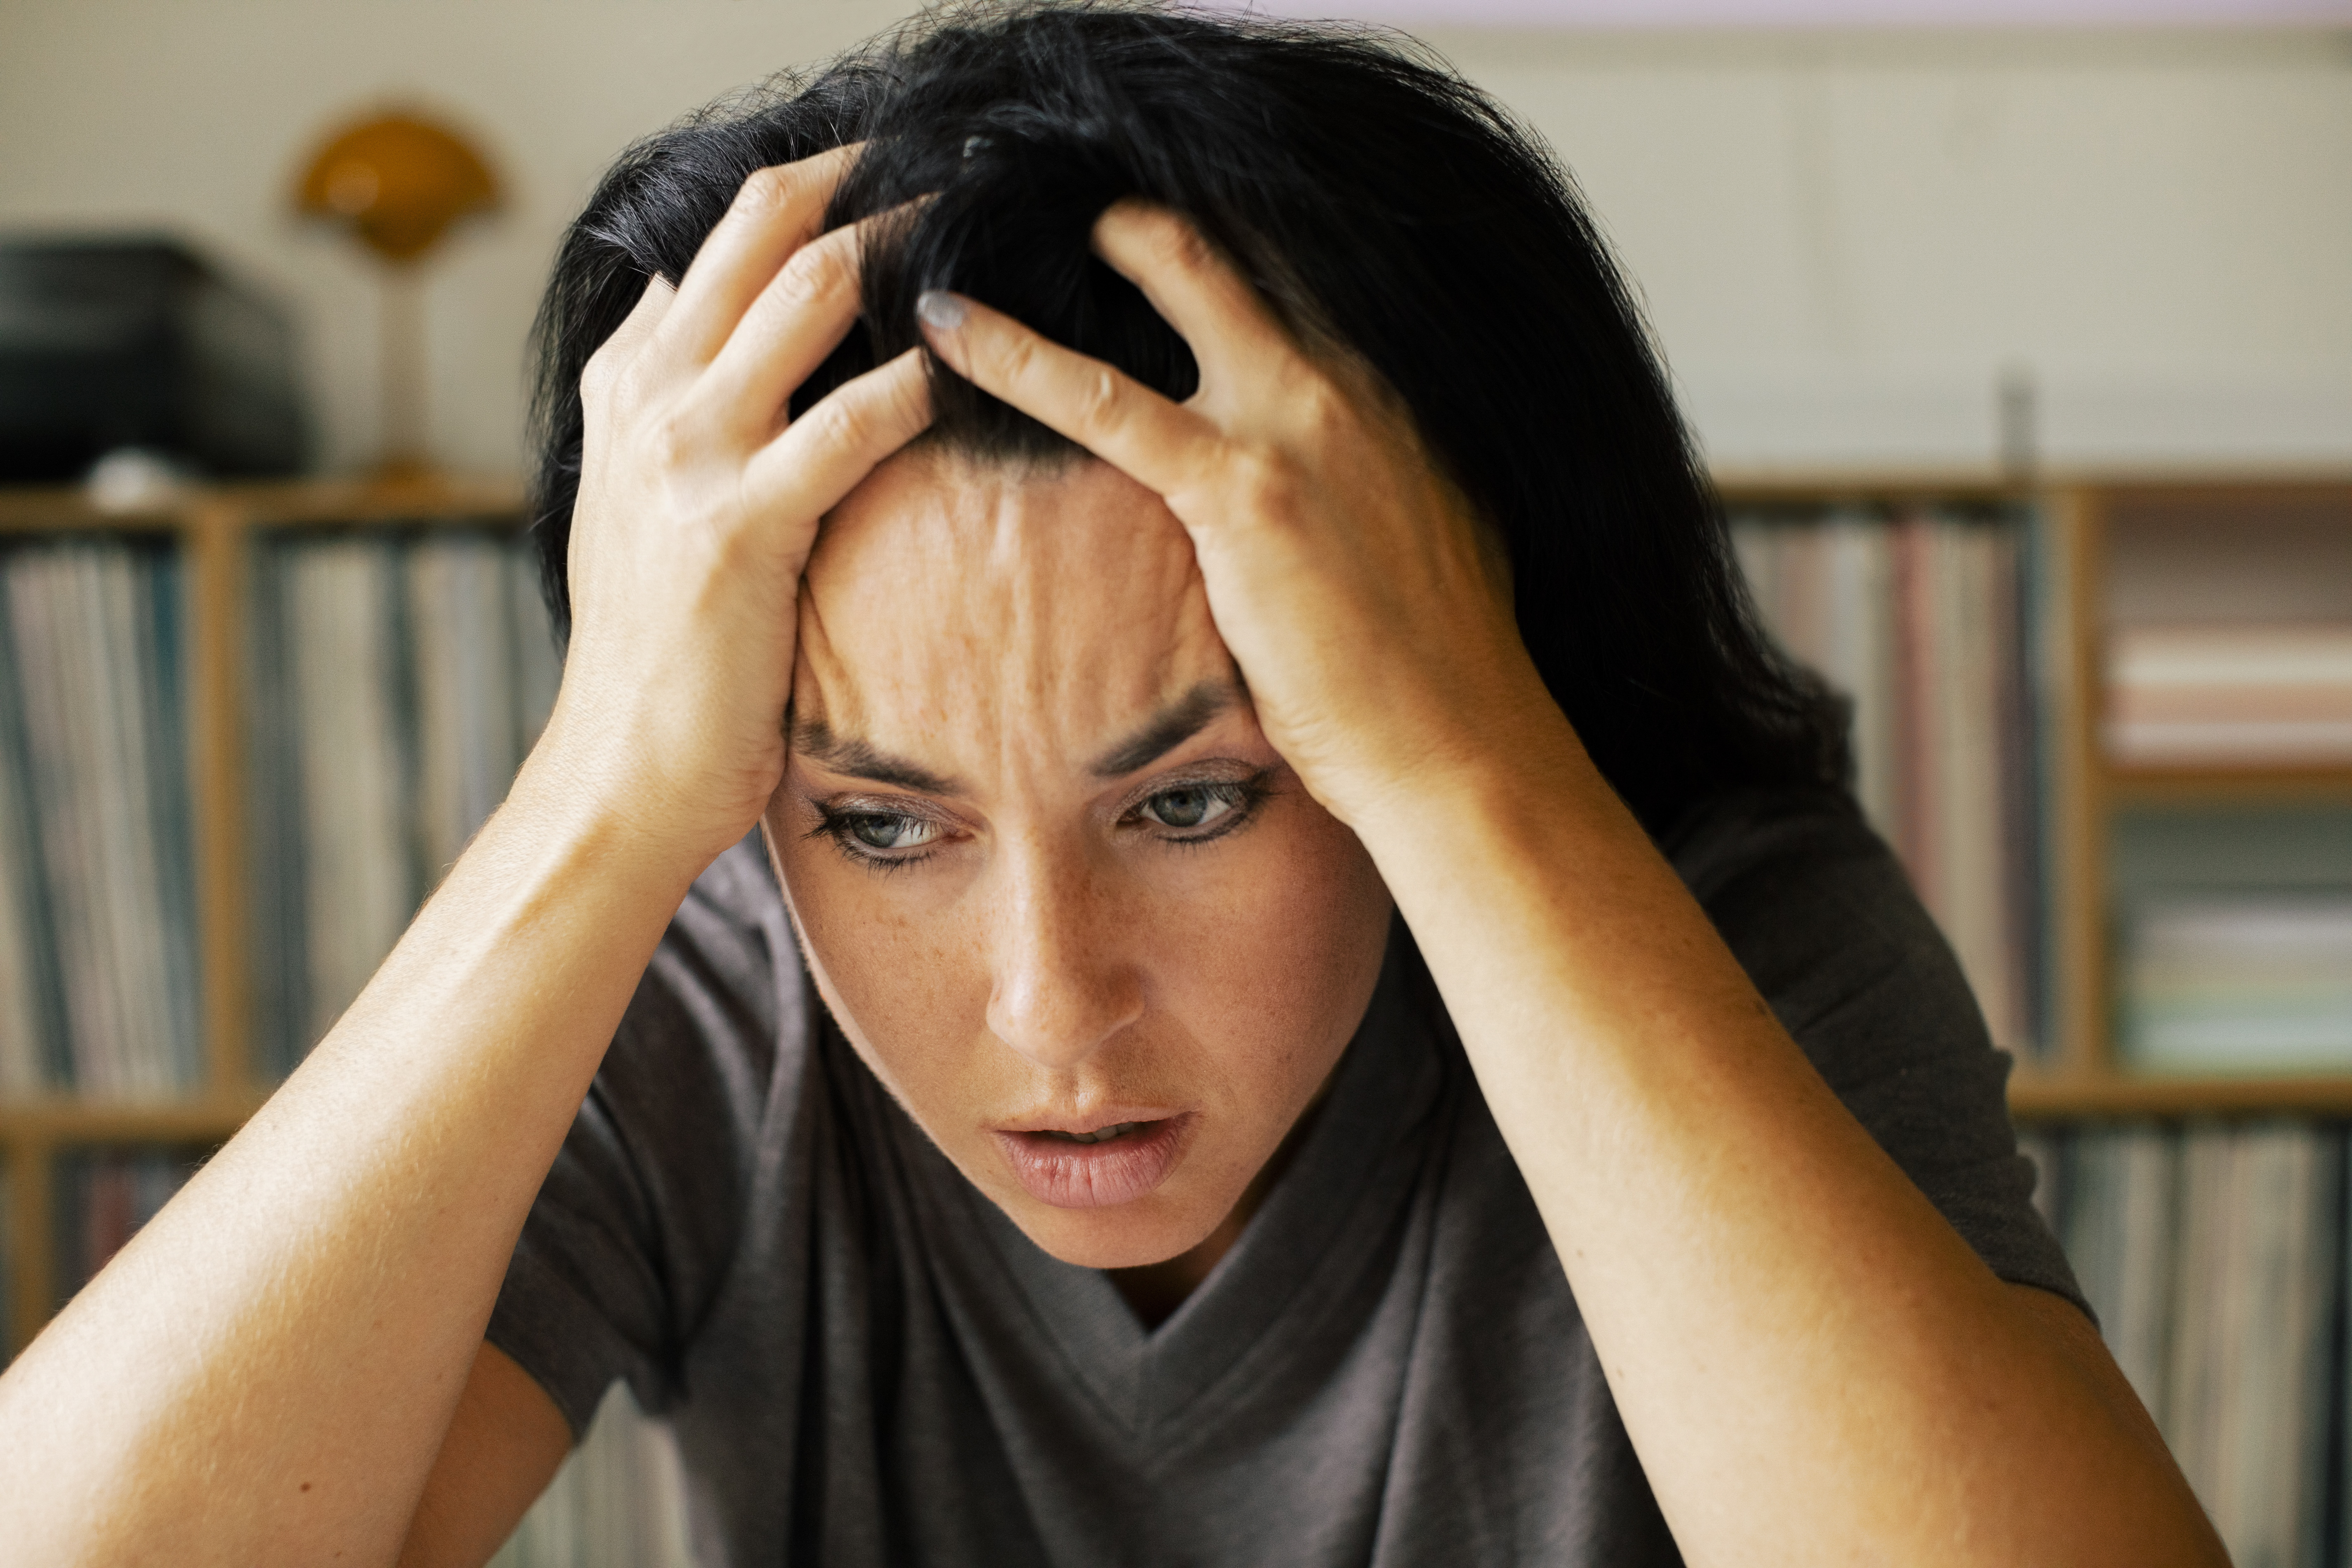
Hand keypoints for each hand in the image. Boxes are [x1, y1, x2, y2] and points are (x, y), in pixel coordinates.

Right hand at [538, 148, 931, 870]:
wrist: (614, 774)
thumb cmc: (654, 653)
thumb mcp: (636, 507)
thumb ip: (665, 408)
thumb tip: (690, 320)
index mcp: (630, 384)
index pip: (722, 236)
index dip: (816, 186)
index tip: (898, 176)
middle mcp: (650, 397)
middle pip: (764, 225)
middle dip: (869, 179)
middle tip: (965, 171)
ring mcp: (687, 455)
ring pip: (808, 292)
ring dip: (909, 249)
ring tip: (990, 235)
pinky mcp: (738, 527)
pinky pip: (848, 424)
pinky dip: (917, 384)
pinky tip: (971, 368)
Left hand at [915, 201, 1564, 829]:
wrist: (1459, 745)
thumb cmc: (1430, 669)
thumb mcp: (1413, 539)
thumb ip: (1358, 484)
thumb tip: (1312, 493)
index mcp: (1386, 391)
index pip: (1284, 271)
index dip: (1208, 234)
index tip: (1133, 223)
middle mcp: (1349, 381)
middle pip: (1236, 241)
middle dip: (1143, 202)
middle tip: (1062, 186)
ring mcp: (1300, 424)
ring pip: (1175, 274)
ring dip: (1084, 231)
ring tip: (983, 207)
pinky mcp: (1242, 491)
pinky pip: (1102, 399)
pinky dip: (1012, 354)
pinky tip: (945, 329)